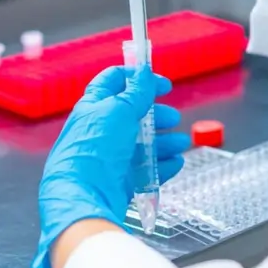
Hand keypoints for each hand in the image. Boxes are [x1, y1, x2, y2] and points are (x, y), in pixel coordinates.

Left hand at [32, 66, 190, 267]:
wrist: (85, 196)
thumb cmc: (96, 148)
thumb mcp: (119, 111)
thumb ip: (137, 92)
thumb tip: (144, 71)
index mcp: (94, 107)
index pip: (115, 81)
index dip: (140, 78)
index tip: (163, 85)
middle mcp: (101, 130)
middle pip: (133, 115)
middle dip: (157, 115)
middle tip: (172, 117)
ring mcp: (111, 156)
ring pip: (143, 143)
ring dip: (165, 141)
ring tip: (182, 143)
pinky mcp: (121, 179)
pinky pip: (146, 169)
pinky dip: (162, 164)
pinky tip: (176, 163)